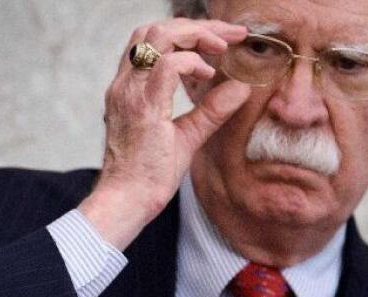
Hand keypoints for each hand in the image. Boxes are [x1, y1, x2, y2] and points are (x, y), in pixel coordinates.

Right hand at [80, 18, 252, 249]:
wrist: (127, 200)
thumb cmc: (148, 175)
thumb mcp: (186, 135)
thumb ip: (210, 110)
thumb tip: (241, 87)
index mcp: (129, 89)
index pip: (151, 40)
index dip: (188, 31)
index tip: (220, 41)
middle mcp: (125, 86)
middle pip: (154, 29)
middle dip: (196, 26)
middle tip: (229, 35)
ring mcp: (130, 94)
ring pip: (159, 37)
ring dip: (196, 35)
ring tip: (221, 47)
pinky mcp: (142, 107)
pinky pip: (168, 65)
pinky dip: (192, 61)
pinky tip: (207, 73)